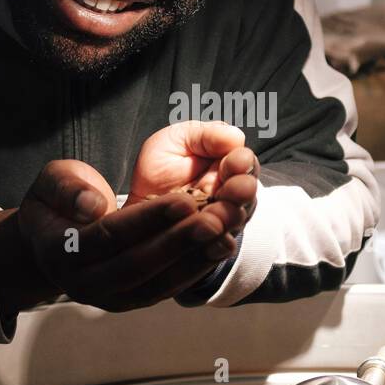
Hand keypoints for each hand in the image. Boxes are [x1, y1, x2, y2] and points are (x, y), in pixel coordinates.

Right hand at [0, 157, 244, 312]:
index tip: (183, 201)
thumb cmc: (54, 204)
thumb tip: (93, 206)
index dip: (148, 220)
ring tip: (227, 234)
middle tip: (216, 220)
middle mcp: (85, 283)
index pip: (110, 235)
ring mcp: (111, 298)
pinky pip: (168, 288)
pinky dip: (197, 268)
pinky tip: (222, 247)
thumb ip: (67, 188)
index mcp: (60, 252)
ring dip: (196, 259)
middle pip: (139, 265)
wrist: (51, 242)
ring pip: (158, 283)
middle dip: (180, 243)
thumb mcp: (50, 183)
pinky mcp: (134, 300)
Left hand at [126, 121, 259, 241]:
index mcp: (227, 166)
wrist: (138, 205)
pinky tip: (211, 243)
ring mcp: (222, 223)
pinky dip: (217, 246)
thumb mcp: (176, 141)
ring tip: (215, 216)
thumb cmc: (159, 167)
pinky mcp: (209, 247)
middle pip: (246, 195)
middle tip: (233, 190)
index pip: (245, 163)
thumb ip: (205, 135)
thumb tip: (236, 136)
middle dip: (241, 191)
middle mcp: (230, 195)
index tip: (234, 162)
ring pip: (234, 222)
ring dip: (228, 219)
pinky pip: (220, 250)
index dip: (242, 163)